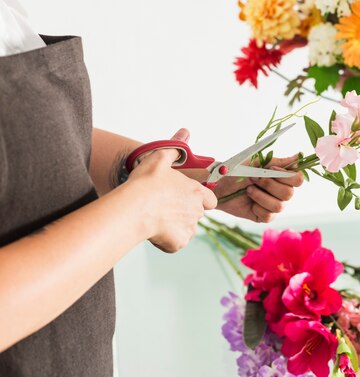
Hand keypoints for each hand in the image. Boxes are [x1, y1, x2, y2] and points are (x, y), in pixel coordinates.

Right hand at [127, 129, 216, 251]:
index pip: (210, 199)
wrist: (132, 209)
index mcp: (196, 192)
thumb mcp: (160, 158)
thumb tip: (185, 133)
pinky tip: (155, 230)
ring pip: (187, 228)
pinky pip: (177, 242)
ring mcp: (188, 228)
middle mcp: (196, 211)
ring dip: (176, 224)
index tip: (185, 196)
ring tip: (157, 216)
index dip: (200, 198)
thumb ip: (176, 148)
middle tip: (165, 205)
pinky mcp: (178, 243)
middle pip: (197, 213)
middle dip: (185, 211)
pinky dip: (168, 239)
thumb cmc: (146, 184)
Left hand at [213, 155, 303, 222]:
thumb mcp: (257, 162)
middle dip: (269, 185)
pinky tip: (249, 202)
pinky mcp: (264, 216)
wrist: (219, 186)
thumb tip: (298, 155)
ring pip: (279, 206)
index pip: (298, 180)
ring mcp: (274, 205)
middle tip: (253, 179)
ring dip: (261, 196)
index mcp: (282, 178)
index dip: (287, 176)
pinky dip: (257, 207)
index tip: (271, 169)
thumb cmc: (238, 172)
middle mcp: (281, 192)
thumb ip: (279, 161)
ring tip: (249, 190)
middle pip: (289, 193)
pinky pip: (269, 215)